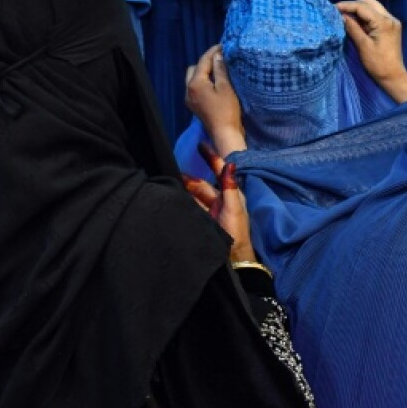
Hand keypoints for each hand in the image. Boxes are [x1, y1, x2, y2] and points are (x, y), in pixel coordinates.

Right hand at [181, 145, 254, 263]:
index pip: (220, 172)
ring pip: (194, 196)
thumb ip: (230, 188)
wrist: (233, 263)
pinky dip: (182, 203)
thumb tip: (230, 164)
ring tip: (169, 183)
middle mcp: (220, 202)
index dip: (211, 158)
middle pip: (202, 185)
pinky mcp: (202, 223)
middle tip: (173, 171)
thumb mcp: (234, 209)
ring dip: (183, 190)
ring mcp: (210, 213)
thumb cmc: (236, 235)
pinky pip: (190, 208)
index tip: (201, 144)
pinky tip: (172, 199)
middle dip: (189, 178)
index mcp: (231, 196)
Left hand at [185, 45, 246, 155]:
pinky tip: (214, 83)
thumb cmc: (227, 110)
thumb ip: (220, 70)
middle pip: (194, 69)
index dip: (213, 52)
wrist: (224, 133)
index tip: (222, 45)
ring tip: (218, 70)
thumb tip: (217, 56)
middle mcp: (188, 89)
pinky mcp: (194, 105)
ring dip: (204, 72)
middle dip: (206, 62)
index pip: (203, 62)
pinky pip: (196, 87)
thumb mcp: (225, 87)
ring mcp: (190, 99)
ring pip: (193, 78)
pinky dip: (203, 82)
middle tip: (220, 59)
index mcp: (195, 83)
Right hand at [336, 0, 406, 102]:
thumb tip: (341, 16)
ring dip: (360, 9)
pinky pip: (376, 15)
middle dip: (354, 5)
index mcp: (384, 22)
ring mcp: (392, 21)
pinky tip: (356, 21)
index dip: (347, 5)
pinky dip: (366, 15)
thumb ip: (352, 28)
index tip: (333, 7)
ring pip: (373, 7)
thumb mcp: (363, 45)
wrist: (393, 76)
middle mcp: (390, 18)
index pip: (363, 7)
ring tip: (346, 16)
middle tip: (340, 11)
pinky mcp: (390, 26)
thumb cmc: (377, 64)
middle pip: (369, 2)